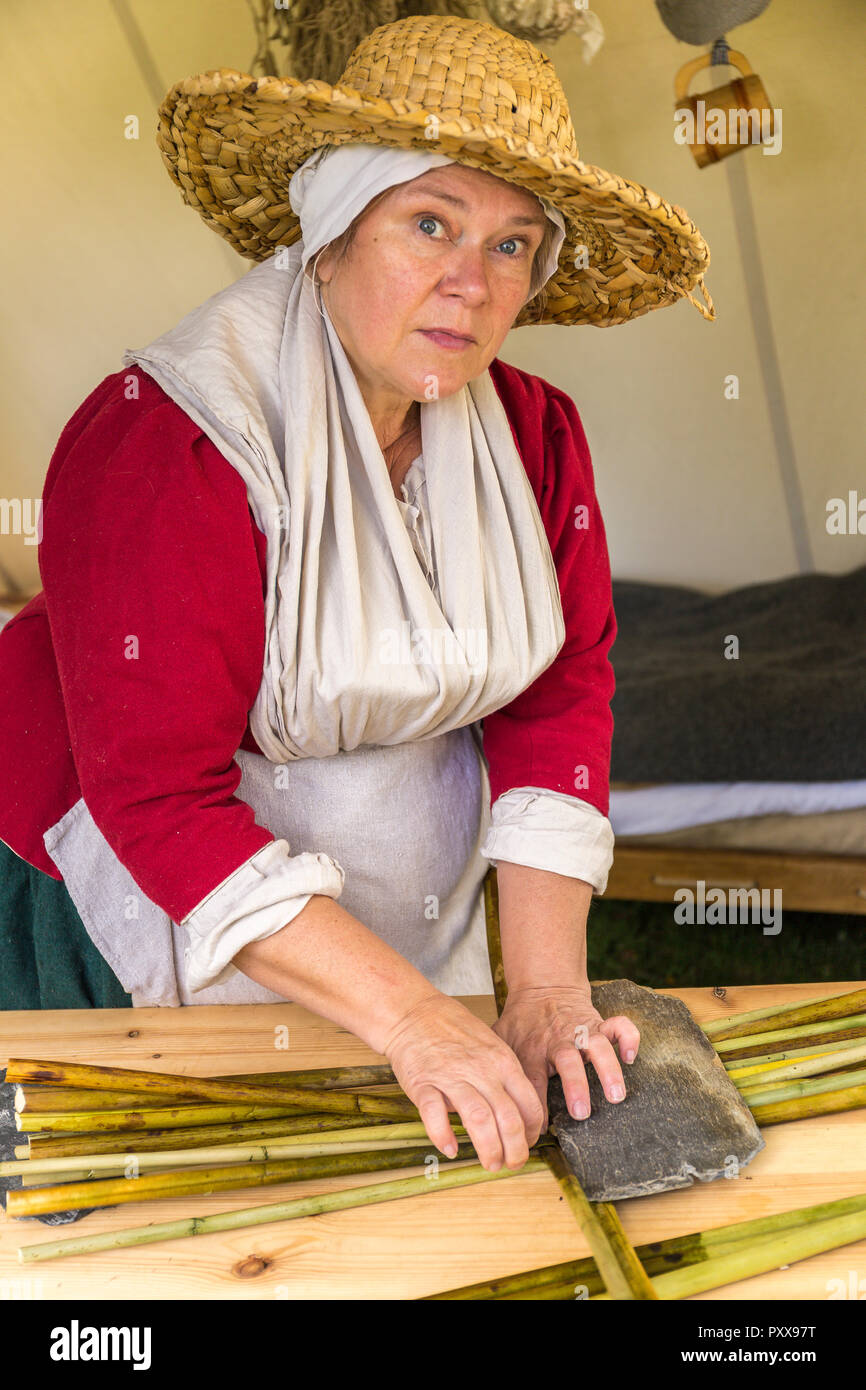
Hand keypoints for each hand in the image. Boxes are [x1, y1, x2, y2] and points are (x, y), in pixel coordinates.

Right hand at [381, 994, 545, 1171]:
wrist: (413, 1012)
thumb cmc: (453, 1030)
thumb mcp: (491, 1045)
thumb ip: (504, 1076)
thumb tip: (517, 1113)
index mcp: (502, 1061)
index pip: (529, 1104)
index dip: (533, 1132)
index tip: (528, 1143)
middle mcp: (481, 1070)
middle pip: (508, 1118)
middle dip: (515, 1149)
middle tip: (513, 1164)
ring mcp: (451, 1076)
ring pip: (479, 1119)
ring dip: (488, 1148)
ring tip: (490, 1164)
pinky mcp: (423, 1082)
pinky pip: (434, 1113)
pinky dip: (443, 1135)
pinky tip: (450, 1149)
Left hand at [491, 984, 640, 1129]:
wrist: (542, 987)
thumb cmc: (521, 1022)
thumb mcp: (501, 1042)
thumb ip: (495, 1068)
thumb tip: (485, 1104)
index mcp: (532, 1049)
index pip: (532, 1081)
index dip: (535, 1106)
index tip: (539, 1130)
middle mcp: (558, 1041)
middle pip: (567, 1062)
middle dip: (575, 1087)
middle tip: (582, 1114)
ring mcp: (581, 1031)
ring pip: (597, 1046)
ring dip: (608, 1069)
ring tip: (616, 1095)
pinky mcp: (599, 1022)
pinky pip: (619, 1026)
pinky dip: (628, 1038)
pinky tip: (630, 1057)